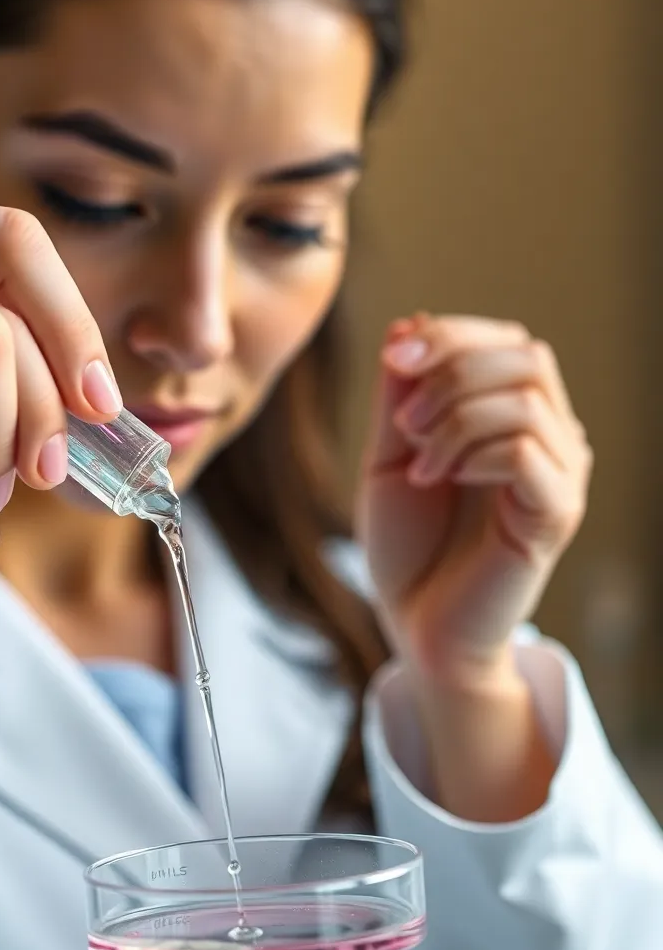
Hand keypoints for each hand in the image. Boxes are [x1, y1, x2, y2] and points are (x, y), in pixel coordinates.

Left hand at [358, 313, 591, 685]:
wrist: (415, 625)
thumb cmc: (408, 545)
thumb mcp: (390, 457)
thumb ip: (401, 398)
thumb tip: (408, 325)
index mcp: (511, 416)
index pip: (506, 340)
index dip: (451, 335)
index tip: (393, 357)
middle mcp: (548, 438)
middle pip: (527, 355)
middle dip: (453, 371)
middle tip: (405, 422)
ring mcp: (559, 476)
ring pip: (527, 399)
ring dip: (457, 418)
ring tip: (419, 462)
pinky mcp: (555, 515)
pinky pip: (528, 452)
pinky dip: (475, 454)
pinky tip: (445, 480)